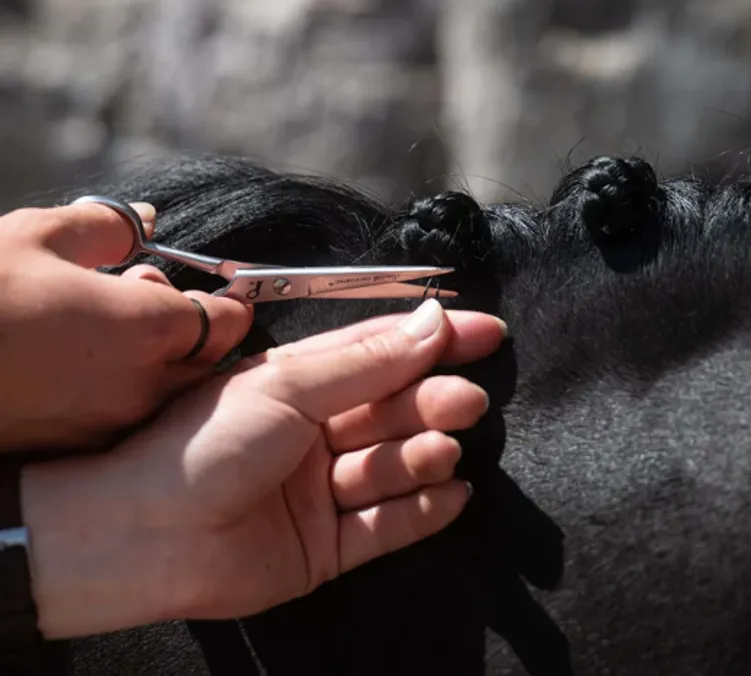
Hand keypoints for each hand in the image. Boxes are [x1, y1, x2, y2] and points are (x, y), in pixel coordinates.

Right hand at [0, 201, 251, 450]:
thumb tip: (145, 218)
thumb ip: (106, 226)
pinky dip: (127, 388)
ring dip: (162, 360)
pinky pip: (128, 415)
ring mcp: (109, 426)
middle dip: (195, 329)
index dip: (229, 302)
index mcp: (146, 328)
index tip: (223, 292)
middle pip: (207, 360)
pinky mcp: (75, 449)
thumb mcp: (37, 236)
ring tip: (105, 326)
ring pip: (171, 391)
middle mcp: (142, 385)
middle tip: (147, 296)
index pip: (226, 320)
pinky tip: (79, 364)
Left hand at [21, 300, 506, 638]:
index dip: (433, 339)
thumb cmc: (207, 441)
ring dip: (423, 454)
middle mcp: (316, 433)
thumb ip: (366, 361)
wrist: (144, 534)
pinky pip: (385, 527)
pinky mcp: (326, 547)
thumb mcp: (289, 385)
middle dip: (431, 401)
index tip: (486, 331)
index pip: (382, 352)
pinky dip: (421, 511)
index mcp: (303, 384)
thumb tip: (431, 323)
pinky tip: (453, 492)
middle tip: (466, 399)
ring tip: (444, 446)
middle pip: (392, 411)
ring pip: (390, 467)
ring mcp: (322, 491)